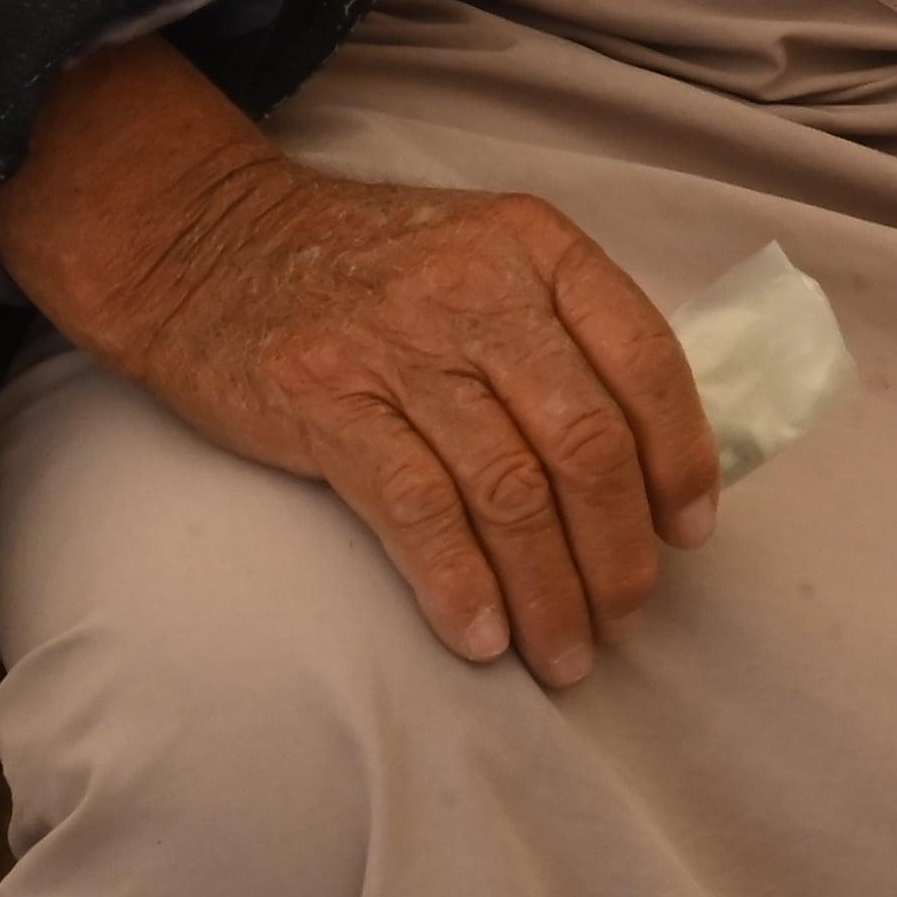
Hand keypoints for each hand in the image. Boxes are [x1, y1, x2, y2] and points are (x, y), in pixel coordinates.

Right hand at [0, 40, 718, 685]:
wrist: (207, 244)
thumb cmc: (367, 267)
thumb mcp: (483, 254)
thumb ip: (562, 329)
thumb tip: (648, 458)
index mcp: (537, 246)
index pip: (644, 358)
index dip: (680, 456)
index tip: (689, 530)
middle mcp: (479, 289)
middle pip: (584, 440)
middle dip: (617, 548)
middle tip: (625, 615)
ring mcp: (399, 346)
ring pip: (509, 488)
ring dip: (548, 589)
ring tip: (565, 652)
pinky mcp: (326, 401)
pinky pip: (416, 509)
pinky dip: (459, 583)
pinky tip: (483, 638)